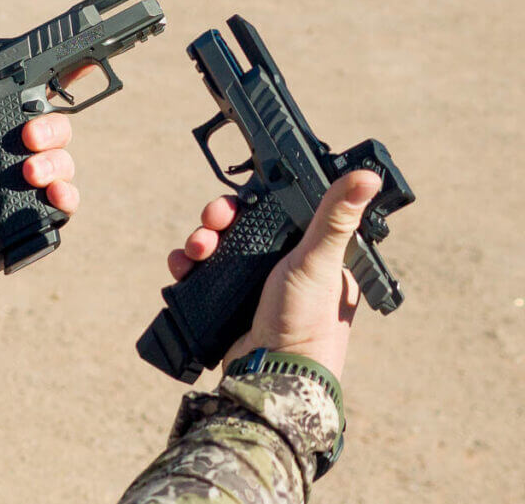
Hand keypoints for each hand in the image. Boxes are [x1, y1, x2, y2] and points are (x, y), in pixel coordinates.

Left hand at [0, 26, 80, 292]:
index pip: (40, 98)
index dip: (66, 81)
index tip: (82, 67)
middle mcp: (17, 152)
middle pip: (59, 129)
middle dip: (50, 131)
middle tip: (26, 140)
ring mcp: (28, 184)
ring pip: (66, 164)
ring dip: (55, 165)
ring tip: (28, 174)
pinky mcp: (34, 215)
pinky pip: (67, 202)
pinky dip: (66, 197)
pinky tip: (51, 195)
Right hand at [167, 171, 382, 377]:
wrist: (272, 373)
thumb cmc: (307, 321)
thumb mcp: (318, 261)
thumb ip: (334, 218)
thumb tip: (368, 176)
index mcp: (309, 252)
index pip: (276, 210)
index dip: (254, 199)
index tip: (239, 198)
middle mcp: (280, 265)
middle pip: (241, 226)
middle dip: (219, 220)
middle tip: (212, 222)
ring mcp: (251, 284)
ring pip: (218, 246)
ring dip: (200, 240)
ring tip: (195, 250)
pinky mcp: (226, 302)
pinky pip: (200, 274)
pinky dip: (187, 266)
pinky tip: (181, 267)